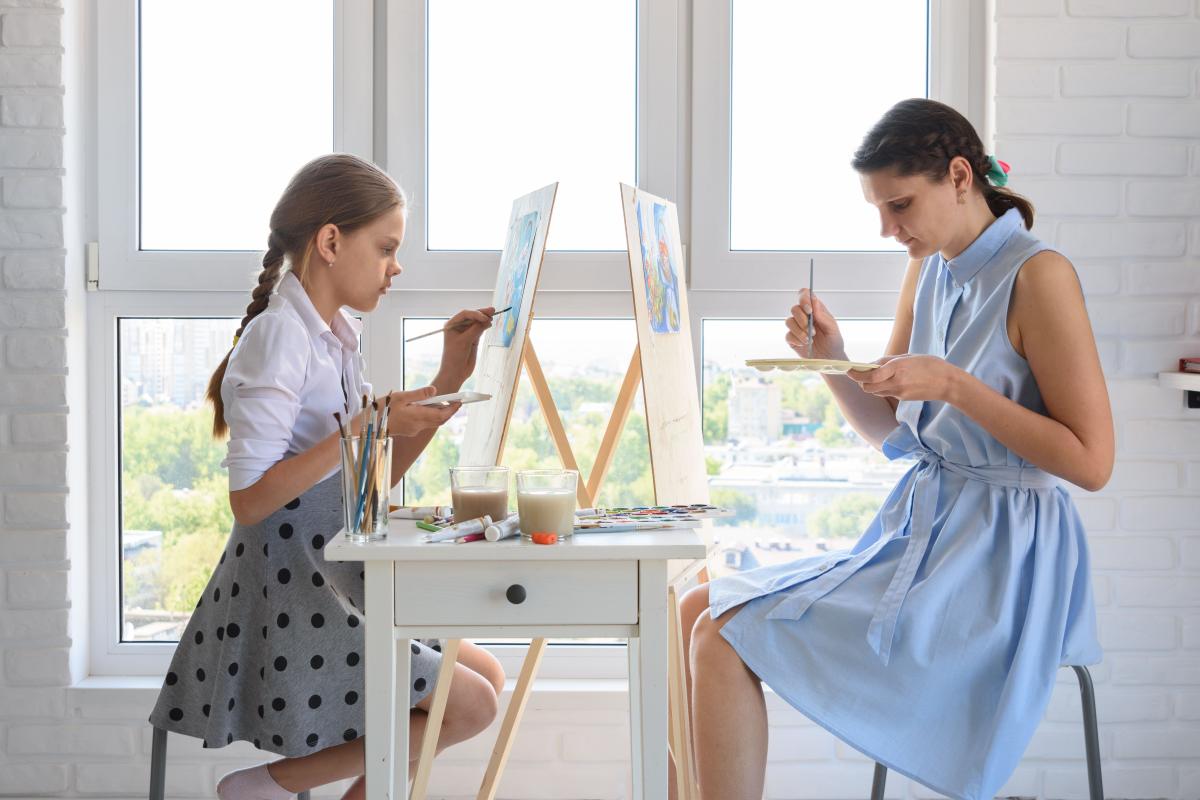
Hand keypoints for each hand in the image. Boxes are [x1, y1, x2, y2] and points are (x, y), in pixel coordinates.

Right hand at [372, 386, 460, 437]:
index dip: (453, 409)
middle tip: (454, 401)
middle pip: (440, 420)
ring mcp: (414, 430)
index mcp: (418, 416)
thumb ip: (419, 394)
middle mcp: (418, 425)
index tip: (459, 401)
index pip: (442, 415)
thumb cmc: (382, 410)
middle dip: (449, 411)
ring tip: (441, 402)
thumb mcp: (400, 397)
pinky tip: (425, 407)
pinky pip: (425, 424)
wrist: (370, 426)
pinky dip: (430, 416)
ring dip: (439, 413)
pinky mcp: (410, 431)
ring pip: (433, 422)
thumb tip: (434, 390)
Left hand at [437, 307, 493, 390]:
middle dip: (482, 313)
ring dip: (484, 319)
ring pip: (476, 323)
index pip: (465, 314)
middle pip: (471, 316)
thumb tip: (487, 320)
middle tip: (493, 310)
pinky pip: (479, 330)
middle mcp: (458, 327)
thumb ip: (475, 330)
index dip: (476, 314)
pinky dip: (484, 327)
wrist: (455, 372)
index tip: (485, 317)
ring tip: (493, 317)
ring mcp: (466, 333)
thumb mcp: (464, 341)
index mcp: (451, 324)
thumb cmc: (454, 356)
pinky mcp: (472, 339)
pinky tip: (489, 324)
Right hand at [786, 289, 845, 359]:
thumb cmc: (833, 342)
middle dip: (802, 319)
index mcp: (815, 310)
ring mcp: (797, 327)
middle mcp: (804, 316)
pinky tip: (804, 344)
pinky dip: (796, 339)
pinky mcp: (792, 338)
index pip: (805, 295)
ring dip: (799, 331)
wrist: (829, 359)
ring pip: (789, 321)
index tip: (809, 309)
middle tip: (812, 330)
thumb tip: (814, 301)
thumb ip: (823, 315)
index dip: (804, 298)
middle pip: (795, 308)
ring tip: (810, 339)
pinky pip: (788, 335)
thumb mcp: (832, 328)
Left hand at [846, 354, 963, 402]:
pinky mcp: (902, 398)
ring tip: (874, 376)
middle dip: (860, 381)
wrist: (948, 383)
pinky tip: (889, 380)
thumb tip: (872, 365)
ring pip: (875, 391)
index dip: (856, 374)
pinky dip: (882, 387)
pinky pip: (886, 393)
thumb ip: (888, 361)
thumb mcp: (908, 357)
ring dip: (870, 384)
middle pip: (867, 387)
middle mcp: (896, 382)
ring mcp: (899, 392)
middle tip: (859, 373)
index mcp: (898, 368)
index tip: (849, 370)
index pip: (870, 375)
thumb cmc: (930, 365)